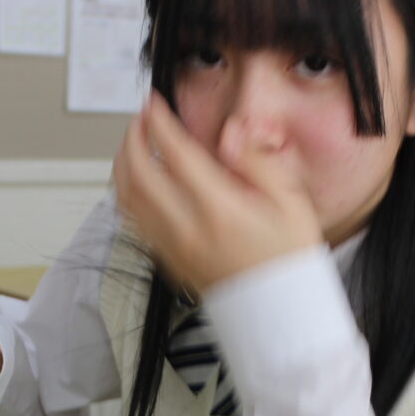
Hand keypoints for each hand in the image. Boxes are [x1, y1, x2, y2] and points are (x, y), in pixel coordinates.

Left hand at [113, 91, 321, 295]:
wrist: (282, 311)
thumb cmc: (288, 259)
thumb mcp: (290, 201)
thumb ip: (259, 160)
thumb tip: (232, 132)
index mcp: (220, 210)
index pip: (175, 154)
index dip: (159, 122)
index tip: (154, 104)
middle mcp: (189, 229)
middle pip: (139, 174)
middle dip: (133, 138)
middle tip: (140, 119)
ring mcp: (173, 247)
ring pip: (127, 198)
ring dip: (123, 165)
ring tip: (133, 144)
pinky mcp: (168, 260)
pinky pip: (133, 222)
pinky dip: (126, 193)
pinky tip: (136, 181)